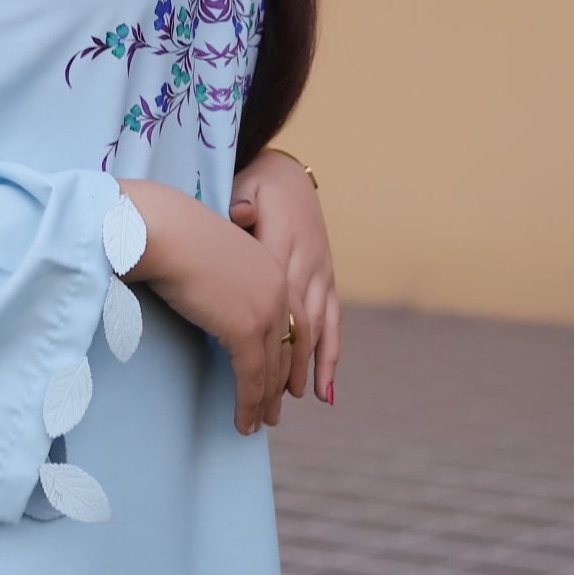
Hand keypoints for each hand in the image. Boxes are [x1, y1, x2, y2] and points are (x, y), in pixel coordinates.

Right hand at [118, 178, 300, 436]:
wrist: (159, 230)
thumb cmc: (168, 235)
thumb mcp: (209, 256)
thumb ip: (222, 278)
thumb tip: (212, 299)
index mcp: (271, 266)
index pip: (295, 319)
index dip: (294, 352)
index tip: (289, 377)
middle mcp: (278, 287)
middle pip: (288, 347)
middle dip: (281, 383)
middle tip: (274, 410)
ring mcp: (265, 309)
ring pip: (271, 368)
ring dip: (264, 402)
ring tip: (257, 424)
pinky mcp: (245, 330)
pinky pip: (251, 378)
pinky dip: (248, 405)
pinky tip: (243, 424)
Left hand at [227, 150, 341, 408]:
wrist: (285, 175)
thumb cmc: (254, 187)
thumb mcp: (245, 187)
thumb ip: (242, 203)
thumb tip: (240, 213)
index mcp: (285, 242)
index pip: (274, 296)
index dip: (264, 333)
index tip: (250, 363)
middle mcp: (309, 261)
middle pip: (297, 320)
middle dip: (285, 362)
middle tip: (267, 398)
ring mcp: (322, 271)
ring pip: (317, 325)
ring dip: (307, 364)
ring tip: (294, 397)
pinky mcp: (327, 278)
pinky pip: (332, 321)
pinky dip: (329, 354)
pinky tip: (325, 389)